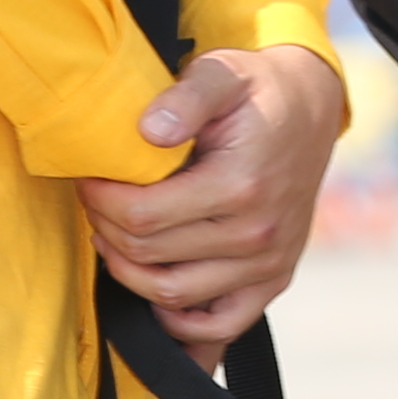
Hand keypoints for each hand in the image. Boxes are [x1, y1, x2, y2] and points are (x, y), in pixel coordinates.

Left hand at [81, 44, 347, 360]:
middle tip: (94, 202)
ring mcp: (268, 264)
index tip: (88, 180)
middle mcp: (257, 234)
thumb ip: (185, 97)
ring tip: (113, 238)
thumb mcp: (221, 72)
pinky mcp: (274, 280)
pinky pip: (221, 326)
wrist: (310, 110)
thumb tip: (148, 131)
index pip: (143, 217)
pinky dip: (180, 324)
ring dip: (129, 273)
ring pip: (173, 295)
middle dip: (107, 229)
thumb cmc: (256, 90)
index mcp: (241, 185)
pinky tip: (153, 294)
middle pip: (149, 256)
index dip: (101, 202)